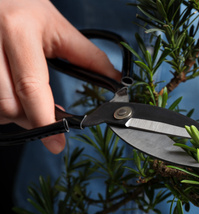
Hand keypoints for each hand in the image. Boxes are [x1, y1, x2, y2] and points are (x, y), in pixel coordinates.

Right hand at [0, 0, 119, 153]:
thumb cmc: (25, 7)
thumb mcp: (59, 28)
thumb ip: (89, 57)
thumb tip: (115, 81)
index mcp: (20, 32)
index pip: (31, 87)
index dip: (46, 120)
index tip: (57, 142)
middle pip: (8, 105)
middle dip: (31, 119)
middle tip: (47, 117)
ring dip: (14, 115)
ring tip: (29, 103)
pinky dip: (2, 108)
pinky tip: (12, 97)